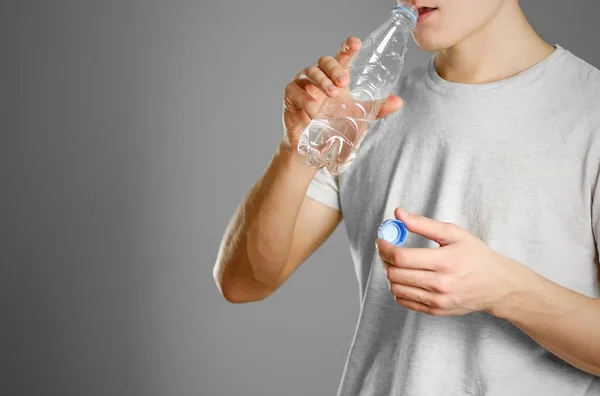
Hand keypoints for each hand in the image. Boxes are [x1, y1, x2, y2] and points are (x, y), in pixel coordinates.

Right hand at [281, 36, 403, 151]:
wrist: (311, 144)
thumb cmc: (332, 123)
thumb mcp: (356, 116)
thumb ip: (376, 109)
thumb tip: (398, 102)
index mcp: (335, 76)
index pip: (342, 56)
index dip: (347, 47)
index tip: (356, 43)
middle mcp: (319, 75)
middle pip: (325, 61)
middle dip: (335, 69)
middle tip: (344, 82)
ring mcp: (303, 84)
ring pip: (310, 73)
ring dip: (322, 82)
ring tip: (333, 95)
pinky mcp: (290, 95)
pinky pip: (296, 91)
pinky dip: (306, 99)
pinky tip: (314, 110)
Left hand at [376, 208, 528, 315]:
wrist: (497, 285)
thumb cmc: (476, 256)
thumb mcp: (453, 234)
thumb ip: (423, 224)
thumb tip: (399, 214)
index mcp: (444, 262)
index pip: (401, 257)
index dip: (385, 248)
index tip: (382, 240)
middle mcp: (440, 284)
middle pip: (395, 273)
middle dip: (385, 259)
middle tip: (388, 250)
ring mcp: (437, 300)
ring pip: (396, 288)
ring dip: (390, 274)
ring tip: (397, 264)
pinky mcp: (436, 310)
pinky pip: (404, 301)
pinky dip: (399, 288)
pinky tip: (406, 278)